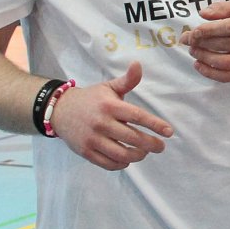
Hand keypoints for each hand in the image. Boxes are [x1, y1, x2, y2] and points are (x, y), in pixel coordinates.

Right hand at [50, 62, 173, 169]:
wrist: (59, 110)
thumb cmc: (91, 99)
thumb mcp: (108, 87)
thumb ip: (127, 80)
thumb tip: (138, 64)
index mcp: (110, 105)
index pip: (137, 116)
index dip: (155, 125)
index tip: (169, 132)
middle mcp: (102, 122)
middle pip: (133, 138)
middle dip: (152, 144)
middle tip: (160, 146)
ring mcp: (93, 139)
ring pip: (122, 154)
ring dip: (138, 156)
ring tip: (144, 152)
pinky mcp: (86, 151)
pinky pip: (109, 163)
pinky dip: (122, 164)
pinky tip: (127, 159)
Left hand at [181, 0, 229, 81]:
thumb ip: (221, 8)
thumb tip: (203, 13)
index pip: (227, 28)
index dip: (207, 30)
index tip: (193, 32)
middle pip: (222, 45)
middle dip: (200, 43)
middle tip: (187, 40)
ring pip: (221, 62)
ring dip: (202, 57)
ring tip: (193, 51)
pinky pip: (225, 76)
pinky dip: (208, 72)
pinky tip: (198, 64)